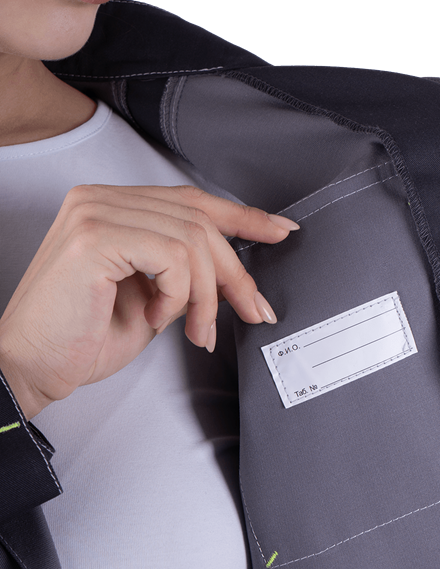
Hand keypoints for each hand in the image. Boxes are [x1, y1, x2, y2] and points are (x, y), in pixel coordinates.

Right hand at [0, 183, 298, 419]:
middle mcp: (101, 200)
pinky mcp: (94, 236)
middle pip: (200, 219)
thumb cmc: (80, 339)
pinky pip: (173, 256)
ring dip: (207, 295)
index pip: (191, 201)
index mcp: (112, 207)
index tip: (279, 231)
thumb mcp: (149, 298)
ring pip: (193, 239)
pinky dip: (180, 295)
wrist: (30, 368)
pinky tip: (158, 319)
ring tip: (194, 331)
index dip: (242, 216)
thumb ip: (182, 273)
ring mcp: (95, 213)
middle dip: (236, 272)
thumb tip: (233, 272)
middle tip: (253, 310)